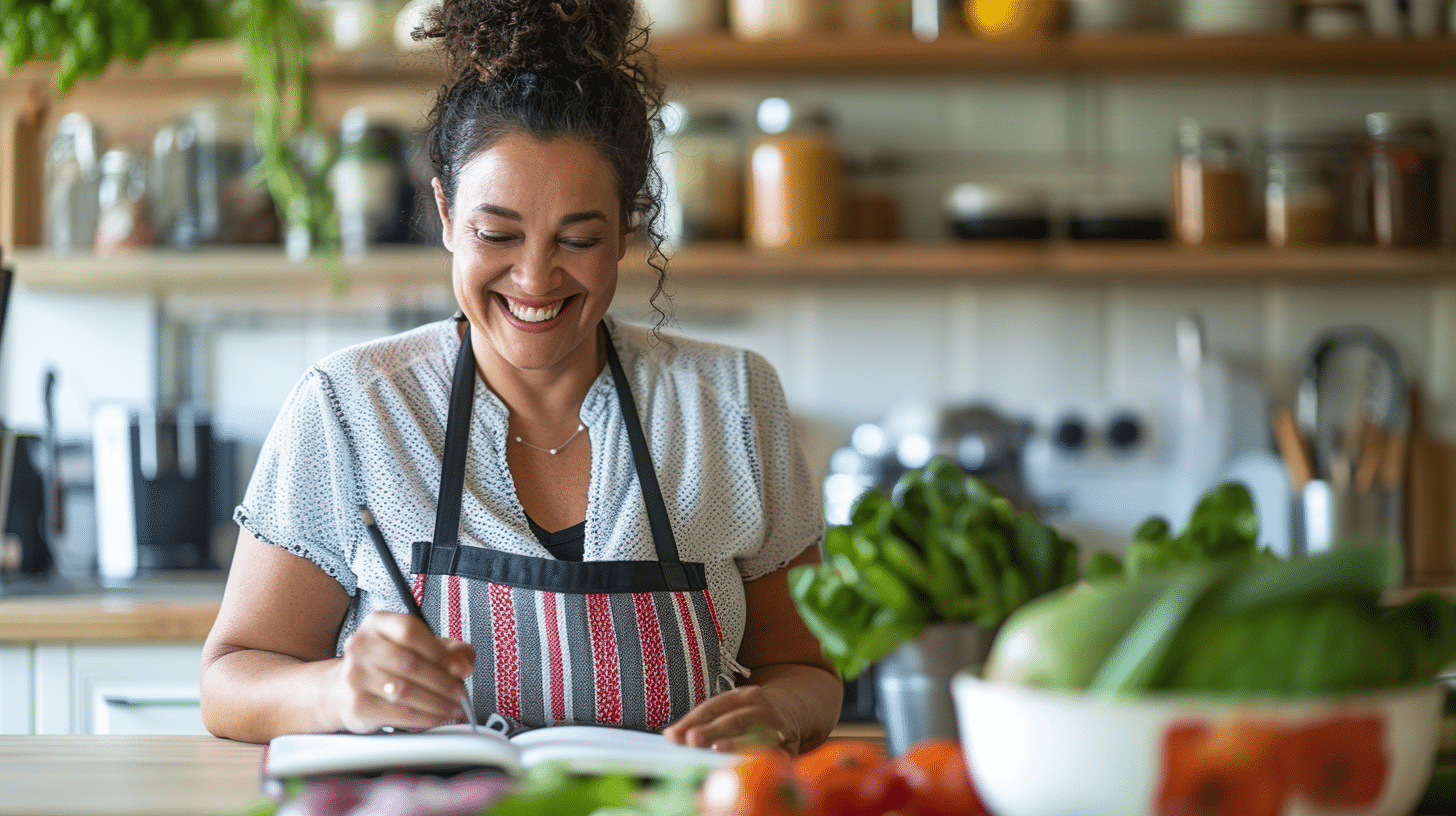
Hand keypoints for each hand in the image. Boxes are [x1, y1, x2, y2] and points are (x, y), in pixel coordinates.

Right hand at [327, 611, 475, 733]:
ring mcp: (355, 676)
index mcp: (377, 623)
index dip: (439, 651)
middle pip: (410, 663)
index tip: (461, 668)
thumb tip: (464, 664)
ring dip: (437, 703)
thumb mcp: (420, 647)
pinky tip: (437, 717)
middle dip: (443, 682)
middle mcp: (361, 646)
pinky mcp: (357, 704)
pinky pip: (398, 713)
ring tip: (454, 708)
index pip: (410, 630)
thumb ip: (450, 650)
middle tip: (461, 693)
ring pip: (405, 691)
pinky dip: (424, 718)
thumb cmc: (387, 665)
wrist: (343, 689)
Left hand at [661, 684, 799, 755]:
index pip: (714, 707)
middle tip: (692, 740)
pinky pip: (773, 755)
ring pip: (755, 735)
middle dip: (712, 730)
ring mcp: (778, 727)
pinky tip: (744, 766)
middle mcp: (762, 708)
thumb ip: (702, 722)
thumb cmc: (752, 716)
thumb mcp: (731, 710)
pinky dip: (758, 760)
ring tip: (717, 749)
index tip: (673, 736)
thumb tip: (670, 736)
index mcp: (744, 695)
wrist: (796, 712)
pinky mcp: (789, 749)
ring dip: (736, 744)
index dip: (692, 721)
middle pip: (734, 719)